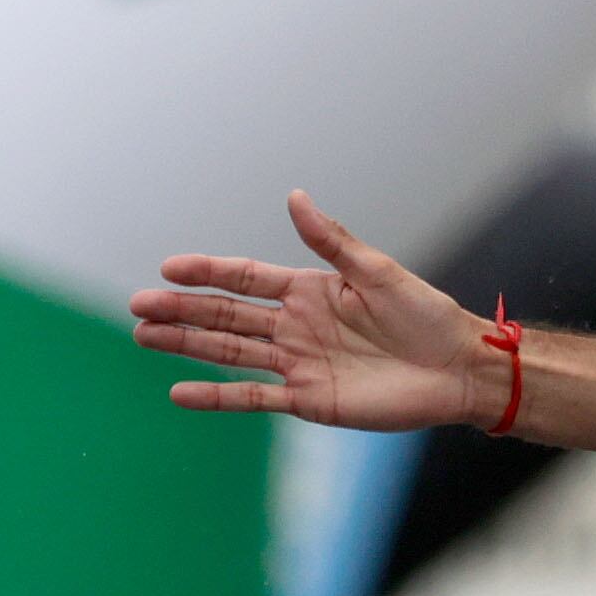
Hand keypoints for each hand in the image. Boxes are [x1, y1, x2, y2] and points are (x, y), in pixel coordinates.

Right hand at [129, 191, 492, 427]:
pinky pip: (254, 397)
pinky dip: (217, 397)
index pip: (247, 279)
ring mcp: (299, 364)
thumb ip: (332, 241)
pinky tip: (179, 392)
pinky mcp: (309, 399)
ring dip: (187, 345)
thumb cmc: (427, 315)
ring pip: (231, 352)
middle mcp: (297, 326)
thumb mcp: (378, 272)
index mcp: (312, 290)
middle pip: (227, 316)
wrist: (459, 369)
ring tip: (143, 336)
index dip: (209, 272)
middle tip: (136, 306)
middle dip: (183, 310)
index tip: (168, 267)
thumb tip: (293, 196)